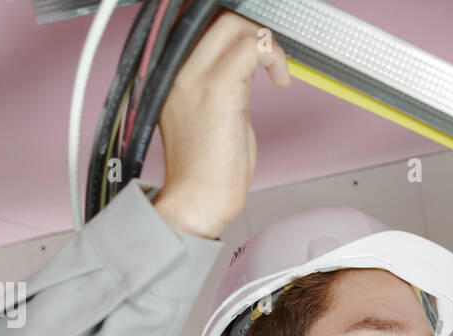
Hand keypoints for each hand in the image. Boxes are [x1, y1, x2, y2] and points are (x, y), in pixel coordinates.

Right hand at [151, 11, 290, 238]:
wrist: (197, 200)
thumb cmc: (206, 170)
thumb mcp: (209, 116)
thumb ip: (222, 85)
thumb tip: (244, 68)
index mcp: (171, 76)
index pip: (197, 27)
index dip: (233, 30)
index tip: (255, 48)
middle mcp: (179, 71)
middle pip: (215, 19)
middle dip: (252, 30)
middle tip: (269, 58)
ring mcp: (196, 78)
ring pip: (234, 25)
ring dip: (266, 43)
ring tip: (276, 71)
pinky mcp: (219, 90)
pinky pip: (252, 48)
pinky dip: (274, 56)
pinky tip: (281, 79)